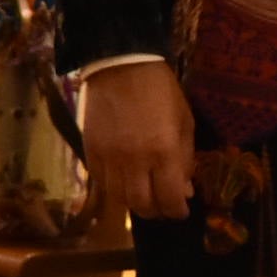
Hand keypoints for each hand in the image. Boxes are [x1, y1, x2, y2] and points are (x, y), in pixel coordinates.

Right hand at [82, 58, 195, 221]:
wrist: (121, 65)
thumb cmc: (161, 92)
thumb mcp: (184, 123)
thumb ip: (185, 159)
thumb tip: (185, 190)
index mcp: (164, 152)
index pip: (170, 199)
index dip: (178, 211)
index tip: (181, 209)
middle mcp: (134, 160)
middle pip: (142, 205)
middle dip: (156, 211)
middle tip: (163, 205)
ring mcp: (108, 157)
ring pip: (118, 198)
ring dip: (133, 202)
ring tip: (142, 195)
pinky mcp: (90, 150)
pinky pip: (99, 182)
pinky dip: (113, 188)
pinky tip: (122, 180)